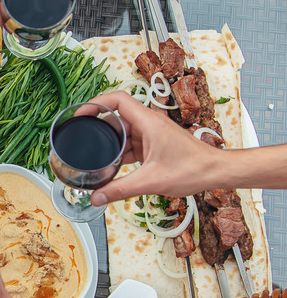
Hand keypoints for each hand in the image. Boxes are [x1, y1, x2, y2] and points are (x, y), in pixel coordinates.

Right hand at [87, 91, 222, 204]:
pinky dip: (121, 150)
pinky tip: (114, 163)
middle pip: (116, 114)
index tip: (81, 113)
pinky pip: (132, 141)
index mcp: (149, 122)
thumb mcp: (151, 181)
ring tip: (95, 150)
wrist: (216, 172)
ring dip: (110, 139)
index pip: (117, 99)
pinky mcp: (155, 143)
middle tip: (82, 133)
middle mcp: (150, 123)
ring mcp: (153, 132)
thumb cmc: (194, 169)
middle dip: (98, 123)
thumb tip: (97, 197)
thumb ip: (120, 189)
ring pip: (124, 129)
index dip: (96, 102)